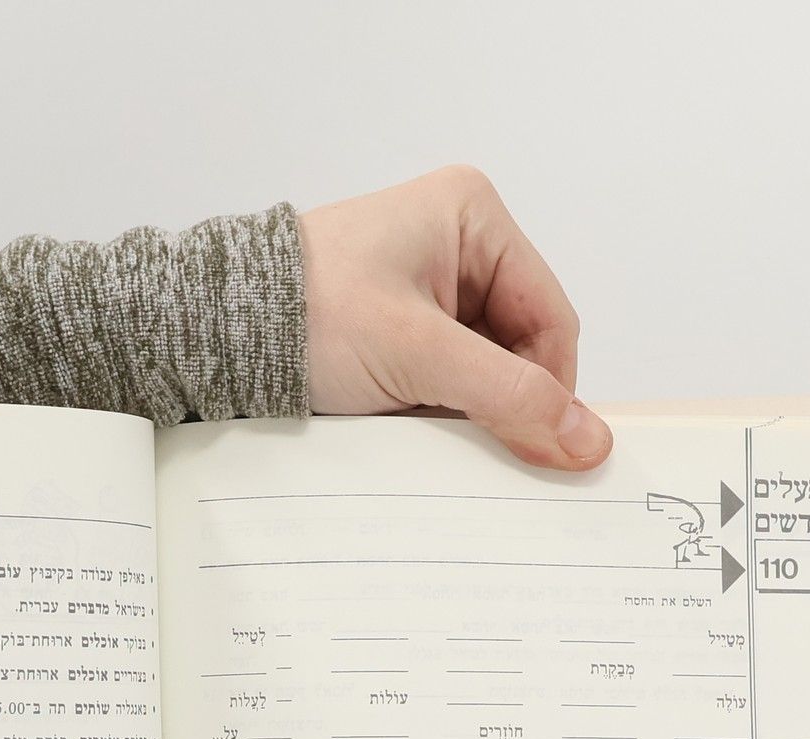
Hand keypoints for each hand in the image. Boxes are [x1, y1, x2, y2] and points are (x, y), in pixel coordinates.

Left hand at [301, 165, 610, 470]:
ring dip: (469, 413)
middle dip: (504, 401)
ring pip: (486, 373)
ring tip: (428, 432)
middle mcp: (459, 245)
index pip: (551, 318)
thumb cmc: (307, 318)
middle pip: (522, 348)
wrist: (221, 336)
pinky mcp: (402, 332)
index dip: (551, 388)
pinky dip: (440, 415)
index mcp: (474, 217)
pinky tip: (412, 429)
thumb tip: (589, 440)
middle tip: (480, 449)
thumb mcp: (419, 355)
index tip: (541, 447)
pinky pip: (448, 384)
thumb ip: (508, 396)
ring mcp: (430, 291)